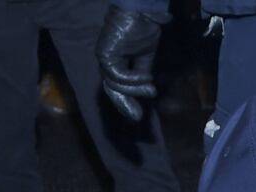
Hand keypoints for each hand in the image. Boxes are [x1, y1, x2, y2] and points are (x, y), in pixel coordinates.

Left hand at [96, 6, 162, 122]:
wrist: (141, 10)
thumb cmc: (143, 28)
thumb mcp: (146, 57)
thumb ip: (142, 74)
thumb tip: (148, 93)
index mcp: (116, 61)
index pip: (118, 86)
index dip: (127, 101)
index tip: (138, 115)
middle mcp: (107, 61)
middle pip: (112, 90)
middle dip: (125, 105)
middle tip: (137, 117)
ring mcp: (104, 58)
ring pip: (115, 85)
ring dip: (134, 90)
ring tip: (151, 90)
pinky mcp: (104, 54)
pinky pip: (117, 75)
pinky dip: (132, 80)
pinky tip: (147, 78)